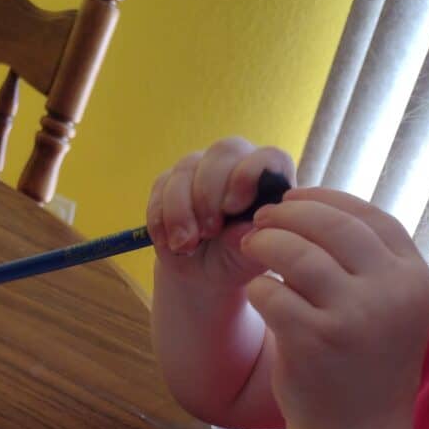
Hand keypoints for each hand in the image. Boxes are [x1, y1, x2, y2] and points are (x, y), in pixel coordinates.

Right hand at [146, 137, 295, 289]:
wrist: (201, 276)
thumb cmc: (235, 261)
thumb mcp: (249, 259)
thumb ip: (253, 241)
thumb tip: (243, 230)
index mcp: (268, 178)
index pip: (266, 157)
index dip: (247, 176)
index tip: (232, 208)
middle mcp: (236, 164)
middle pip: (222, 153)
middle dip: (209, 194)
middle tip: (208, 232)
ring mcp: (201, 169)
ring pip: (186, 168)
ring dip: (181, 211)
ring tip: (186, 246)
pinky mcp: (169, 181)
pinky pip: (160, 187)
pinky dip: (161, 218)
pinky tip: (169, 243)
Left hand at [240, 188, 428, 428]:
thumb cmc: (361, 364)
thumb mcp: (384, 308)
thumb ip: (365, 263)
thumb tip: (314, 207)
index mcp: (413, 278)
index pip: (369, 217)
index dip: (326, 200)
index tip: (295, 198)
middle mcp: (390, 293)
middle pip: (332, 226)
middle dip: (290, 215)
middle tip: (262, 218)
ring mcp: (353, 317)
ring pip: (298, 254)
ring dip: (266, 244)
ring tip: (250, 247)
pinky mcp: (314, 340)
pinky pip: (272, 293)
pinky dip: (257, 287)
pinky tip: (255, 291)